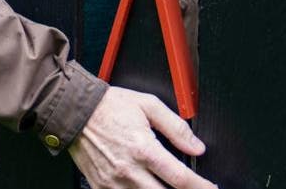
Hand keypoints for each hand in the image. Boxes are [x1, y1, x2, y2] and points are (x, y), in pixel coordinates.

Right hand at [67, 86, 216, 188]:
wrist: (74, 111)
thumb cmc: (108, 106)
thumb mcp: (148, 105)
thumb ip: (176, 127)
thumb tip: (196, 146)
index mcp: (144, 149)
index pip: (180, 179)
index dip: (201, 187)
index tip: (211, 188)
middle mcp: (129, 170)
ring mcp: (114, 183)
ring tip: (169, 187)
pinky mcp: (101, 188)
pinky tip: (147, 188)